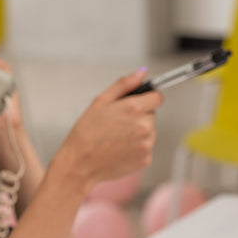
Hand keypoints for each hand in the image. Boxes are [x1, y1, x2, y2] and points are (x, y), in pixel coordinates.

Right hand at [54, 69, 162, 189]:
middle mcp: (144, 126)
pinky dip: (136, 149)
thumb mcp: (100, 101)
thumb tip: (141, 73)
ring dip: (138, 133)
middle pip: (152, 115)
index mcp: (134, 108)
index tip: (139, 103)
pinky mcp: (145, 160)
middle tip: (117, 124)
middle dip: (139, 117)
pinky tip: (120, 150)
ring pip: (150, 132)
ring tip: (117, 139)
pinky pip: (146, 148)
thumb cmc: (86, 134)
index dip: (147, 99)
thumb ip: (124, 85)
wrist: (80, 164)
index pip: (158, 97)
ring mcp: (146, 145)